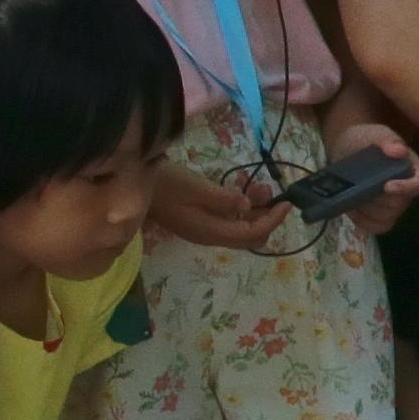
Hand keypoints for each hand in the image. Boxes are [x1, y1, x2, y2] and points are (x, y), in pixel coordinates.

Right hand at [148, 160, 290, 254]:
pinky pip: (227, 217)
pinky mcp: (198, 218)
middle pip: (249, 236)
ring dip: (254, 208)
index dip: (273, 221)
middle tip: (270, 193)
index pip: (251, 234)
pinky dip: (238, 204)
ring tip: (257, 185)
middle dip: (266, 217)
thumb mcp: (196, 189)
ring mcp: (203, 227)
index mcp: (210, 232)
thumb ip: (224, 200)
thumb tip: (247, 208)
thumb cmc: (164, 184)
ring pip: (239, 225)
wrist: (130, 183)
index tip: (287, 204)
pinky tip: (239, 185)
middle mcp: (209, 235)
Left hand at [327, 120, 418, 236]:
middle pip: (399, 205)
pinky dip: (362, 222)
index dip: (408, 189)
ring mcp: (393, 205)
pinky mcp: (378, 214)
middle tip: (356, 189)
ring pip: (386, 218)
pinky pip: (376, 226)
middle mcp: (407, 190)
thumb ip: (387, 140)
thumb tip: (398, 150)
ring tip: (350, 197)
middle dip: (376, 200)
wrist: (348, 148)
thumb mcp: (375, 134)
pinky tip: (350, 210)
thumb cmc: (365, 139)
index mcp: (414, 170)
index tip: (387, 186)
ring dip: (366, 211)